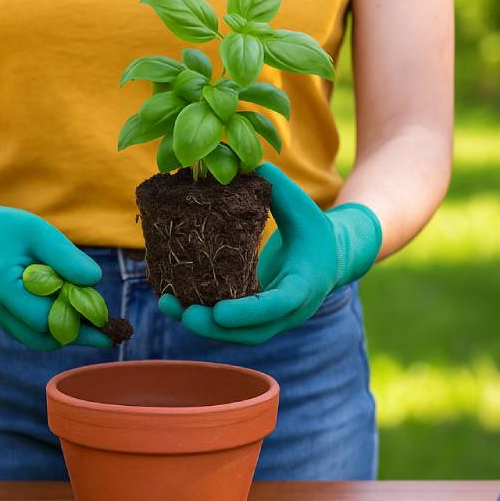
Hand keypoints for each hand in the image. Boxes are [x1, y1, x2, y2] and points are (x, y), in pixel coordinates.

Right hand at [0, 190, 110, 349]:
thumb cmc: (8, 231)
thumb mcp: (38, 231)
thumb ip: (65, 256)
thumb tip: (94, 282)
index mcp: (1, 286)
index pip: (42, 317)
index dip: (72, 312)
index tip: (97, 303)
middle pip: (44, 336)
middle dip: (77, 329)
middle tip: (109, 324)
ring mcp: (1, 319)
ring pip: (42, 341)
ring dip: (71, 332)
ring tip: (98, 322)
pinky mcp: (8, 321)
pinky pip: (37, 334)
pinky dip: (59, 327)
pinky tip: (80, 315)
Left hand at [158, 163, 380, 344]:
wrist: (329, 258)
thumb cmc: (314, 229)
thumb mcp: (303, 207)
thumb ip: (277, 188)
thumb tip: (244, 165)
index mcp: (304, 285)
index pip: (278, 305)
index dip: (248, 313)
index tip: (219, 311)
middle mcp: (289, 311)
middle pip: (253, 333)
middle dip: (216, 328)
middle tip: (185, 314)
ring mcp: (272, 320)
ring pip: (238, 335)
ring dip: (202, 327)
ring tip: (169, 306)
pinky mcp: (257, 319)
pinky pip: (230, 327)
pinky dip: (202, 319)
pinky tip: (174, 302)